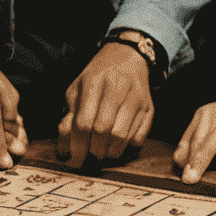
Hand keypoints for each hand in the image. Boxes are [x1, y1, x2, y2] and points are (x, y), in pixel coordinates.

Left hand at [58, 43, 153, 165]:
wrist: (127, 56)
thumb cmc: (98, 76)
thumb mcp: (77, 89)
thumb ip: (69, 116)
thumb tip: (65, 148)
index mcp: (94, 81)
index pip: (84, 122)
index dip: (77, 145)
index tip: (74, 160)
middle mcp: (117, 87)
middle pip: (103, 130)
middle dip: (94, 150)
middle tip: (90, 155)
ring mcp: (136, 97)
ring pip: (122, 137)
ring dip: (110, 152)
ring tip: (103, 151)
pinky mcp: (149, 108)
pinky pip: (138, 137)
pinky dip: (127, 147)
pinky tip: (118, 143)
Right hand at [172, 61, 215, 183]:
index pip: (214, 139)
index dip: (201, 158)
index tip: (192, 177)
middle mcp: (214, 112)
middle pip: (197, 141)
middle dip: (190, 163)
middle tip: (188, 184)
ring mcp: (204, 114)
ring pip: (188, 140)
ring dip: (185, 160)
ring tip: (186, 178)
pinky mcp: (198, 118)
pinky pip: (186, 139)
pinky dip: (184, 154)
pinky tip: (186, 166)